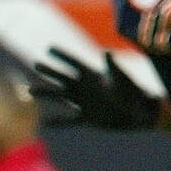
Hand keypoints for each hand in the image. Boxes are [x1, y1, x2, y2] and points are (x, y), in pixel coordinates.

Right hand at [31, 47, 161, 129]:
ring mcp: (84, 103)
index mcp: (94, 75)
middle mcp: (86, 87)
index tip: (49, 48)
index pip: (74, 62)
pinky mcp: (87, 118)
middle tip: (36, 64)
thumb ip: (113, 66)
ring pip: (60, 97)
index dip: (62, 55)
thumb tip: (107, 53)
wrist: (141, 112)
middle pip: (63, 77)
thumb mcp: (122, 78)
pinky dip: (56, 122)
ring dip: (46, 94)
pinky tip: (43, 122)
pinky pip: (68, 121)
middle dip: (49, 71)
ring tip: (29, 90)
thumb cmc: (134, 92)